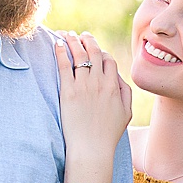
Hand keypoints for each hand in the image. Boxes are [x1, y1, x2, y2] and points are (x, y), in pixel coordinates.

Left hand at [54, 33, 133, 175]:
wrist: (91, 148)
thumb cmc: (108, 134)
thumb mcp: (125, 113)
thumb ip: (125, 92)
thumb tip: (118, 77)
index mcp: (114, 86)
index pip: (108, 60)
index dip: (101, 52)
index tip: (94, 49)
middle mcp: (99, 82)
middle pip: (94, 53)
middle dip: (88, 40)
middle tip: (81, 35)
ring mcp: (83, 86)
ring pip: (79, 55)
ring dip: (73, 41)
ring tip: (67, 34)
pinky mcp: (68, 92)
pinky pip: (64, 66)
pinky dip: (61, 52)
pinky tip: (57, 44)